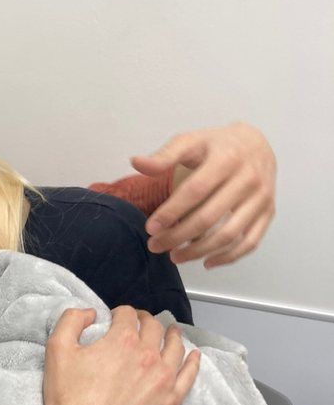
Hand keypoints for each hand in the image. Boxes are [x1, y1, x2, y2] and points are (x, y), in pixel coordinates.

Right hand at [35, 306, 199, 404]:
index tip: (116, 318)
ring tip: (171, 332)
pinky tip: (194, 356)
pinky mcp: (170, 401)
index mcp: (122, 340)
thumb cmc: (67, 396)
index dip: (121, 313)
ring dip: (172, 335)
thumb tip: (90, 313)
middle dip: (146, 321)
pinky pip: (189, 376)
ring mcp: (163, 379)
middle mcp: (148, 355)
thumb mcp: (57, 349)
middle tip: (141, 323)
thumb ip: (71, 320)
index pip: (127, 315)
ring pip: (175, 348)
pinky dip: (193, 362)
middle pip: (154, 328)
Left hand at [131, 122, 276, 267]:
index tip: (150, 227)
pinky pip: (250, 242)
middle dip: (178, 236)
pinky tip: (206, 263)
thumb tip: (136, 162)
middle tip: (155, 246)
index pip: (194, 191)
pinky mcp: (269, 212)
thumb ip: (165, 155)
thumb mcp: (190, 141)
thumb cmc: (216, 146)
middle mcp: (248, 178)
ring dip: (198, 251)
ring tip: (175, 256)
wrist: (256, 144)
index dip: (171, 212)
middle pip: (209, 217)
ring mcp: (261, 197)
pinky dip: (228, 257)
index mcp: (226, 159)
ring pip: (229, 235)